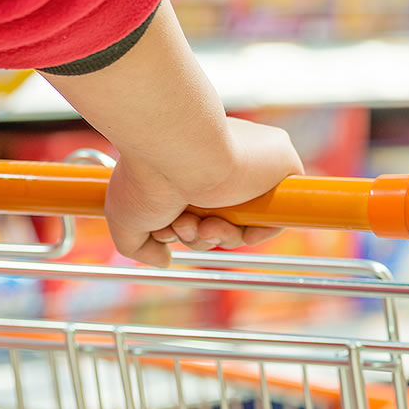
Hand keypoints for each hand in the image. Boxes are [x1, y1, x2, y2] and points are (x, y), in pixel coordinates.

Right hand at [104, 117, 303, 266]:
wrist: (178, 149)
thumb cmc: (146, 176)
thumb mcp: (126, 217)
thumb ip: (140, 246)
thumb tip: (165, 259)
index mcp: (191, 167)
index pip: (198, 212)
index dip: (184, 231)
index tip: (166, 229)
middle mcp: (222, 165)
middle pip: (220, 223)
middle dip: (198, 236)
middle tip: (181, 225)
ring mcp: (252, 167)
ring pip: (244, 225)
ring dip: (218, 236)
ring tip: (196, 221)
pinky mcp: (281, 165)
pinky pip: (277, 216)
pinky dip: (257, 232)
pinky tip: (231, 227)